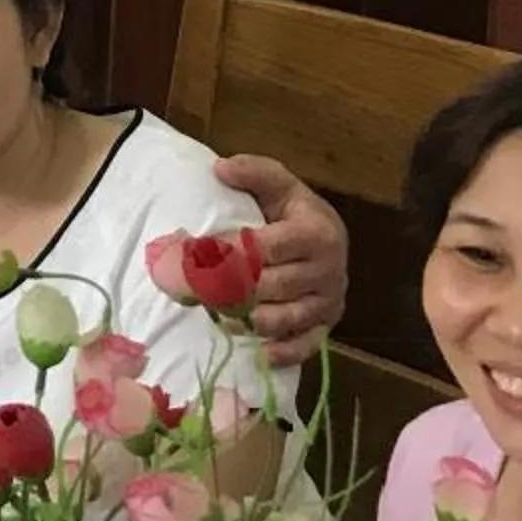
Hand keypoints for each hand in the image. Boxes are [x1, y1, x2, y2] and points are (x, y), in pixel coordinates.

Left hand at [215, 153, 349, 366]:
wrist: (328, 236)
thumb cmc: (294, 210)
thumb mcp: (279, 183)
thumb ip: (253, 172)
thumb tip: (220, 168)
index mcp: (316, 233)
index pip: (266, 247)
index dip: (227, 251)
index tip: (194, 252)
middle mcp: (328, 270)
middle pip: (272, 286)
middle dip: (229, 287)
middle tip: (192, 287)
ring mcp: (329, 301)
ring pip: (284, 317)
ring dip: (246, 318)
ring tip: (214, 312)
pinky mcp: (327, 325)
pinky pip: (306, 345)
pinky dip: (282, 351)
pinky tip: (258, 351)